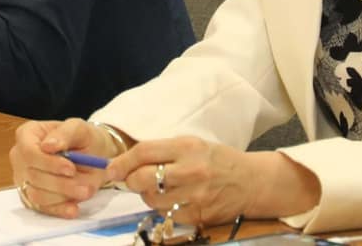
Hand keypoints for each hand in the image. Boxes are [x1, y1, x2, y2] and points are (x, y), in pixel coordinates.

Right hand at [10, 118, 110, 217]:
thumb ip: (64, 133)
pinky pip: (42, 208)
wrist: (91, 155)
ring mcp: (24, 179)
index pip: (29, 152)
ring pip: (37, 194)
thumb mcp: (79, 128)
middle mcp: (20, 158)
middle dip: (61, 184)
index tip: (70, 168)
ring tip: (84, 192)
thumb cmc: (81, 138)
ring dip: (62, 196)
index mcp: (27, 135)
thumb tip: (47, 146)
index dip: (48, 163)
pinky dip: (58, 209)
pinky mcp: (31, 198)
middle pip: (33, 176)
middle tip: (85, 187)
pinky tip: (73, 208)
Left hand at [104, 136, 319, 226]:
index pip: (144, 152)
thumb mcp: (192, 145)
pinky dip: (164, 208)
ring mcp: (195, 196)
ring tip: (161, 188)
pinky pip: (167, 215)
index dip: (122, 161)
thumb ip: (162, 151)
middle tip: (131, 180)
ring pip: (152, 200)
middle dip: (131, 180)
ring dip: (148, 195)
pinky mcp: (199, 216)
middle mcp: (191, 171)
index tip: (110, 169)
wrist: (251, 182)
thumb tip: (127, 163)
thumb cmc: (217, 160)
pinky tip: (175, 200)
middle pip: (143, 178)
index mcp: (188, 147)